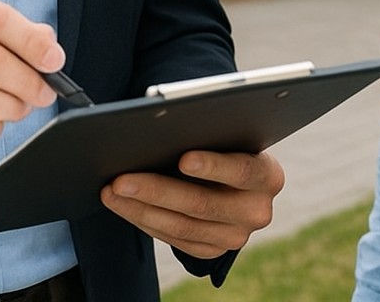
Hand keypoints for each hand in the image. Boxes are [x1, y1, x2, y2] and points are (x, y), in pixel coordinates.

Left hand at [100, 150, 285, 258]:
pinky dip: (145, 221)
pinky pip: (174, 240)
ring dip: (140, 209)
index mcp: (268, 175)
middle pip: (202, 204)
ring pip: (182, 227)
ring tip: (112, 192)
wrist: (238, 182)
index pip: (241, 170)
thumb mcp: (229, 138)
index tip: (183, 158)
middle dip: (157, 191)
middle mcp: (257, 210)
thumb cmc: (227, 146)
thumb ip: (209, 135)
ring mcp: (236, 236)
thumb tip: (162, 130)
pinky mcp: (214, 250)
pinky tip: (124, 206)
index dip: (213, 166)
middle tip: (121, 180)